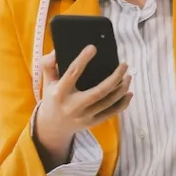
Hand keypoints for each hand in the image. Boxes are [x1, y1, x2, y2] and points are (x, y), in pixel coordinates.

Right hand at [34, 47, 132, 167]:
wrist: (52, 126)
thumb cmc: (52, 98)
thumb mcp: (47, 81)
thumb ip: (49, 65)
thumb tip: (57, 52)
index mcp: (60, 93)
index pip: (72, 73)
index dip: (83, 60)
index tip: (93, 48)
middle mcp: (73, 106)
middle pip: (98, 92)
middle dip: (114, 78)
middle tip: (124, 65)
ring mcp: (84, 116)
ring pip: (108, 102)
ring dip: (121, 89)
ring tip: (128, 76)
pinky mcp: (92, 123)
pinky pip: (111, 113)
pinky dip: (122, 103)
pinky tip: (129, 93)